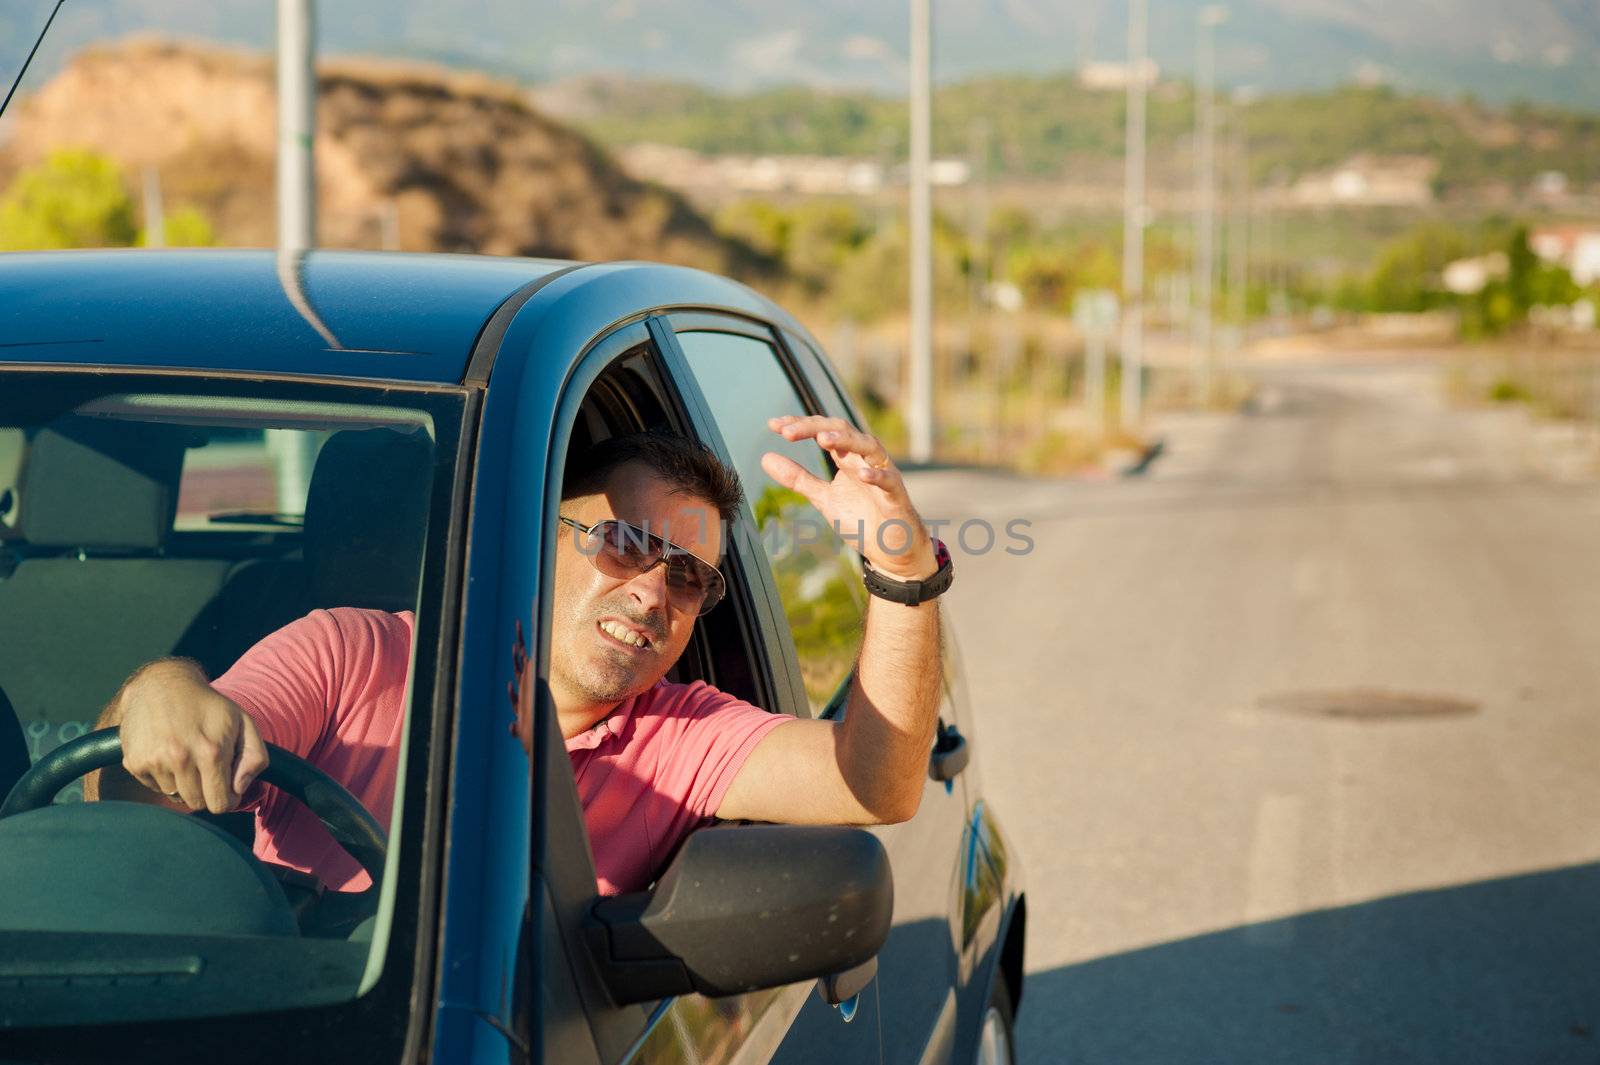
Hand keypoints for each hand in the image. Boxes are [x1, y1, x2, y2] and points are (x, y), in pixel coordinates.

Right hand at [118, 660, 269, 813]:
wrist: (161, 685)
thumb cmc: (208, 706)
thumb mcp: (243, 722)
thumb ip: (254, 757)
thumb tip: (239, 788)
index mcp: (211, 751)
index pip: (220, 804)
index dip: (228, 799)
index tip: (228, 788)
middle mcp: (180, 758)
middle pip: (198, 803)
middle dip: (207, 791)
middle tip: (207, 769)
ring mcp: (154, 761)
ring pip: (176, 796)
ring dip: (184, 784)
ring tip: (187, 756)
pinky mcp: (134, 763)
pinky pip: (155, 788)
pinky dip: (164, 777)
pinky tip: (168, 753)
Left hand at [761, 415, 935, 580]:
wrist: (891, 549)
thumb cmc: (862, 518)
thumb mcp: (823, 497)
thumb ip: (798, 479)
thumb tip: (766, 458)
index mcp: (847, 457)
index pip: (823, 431)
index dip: (800, 425)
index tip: (773, 425)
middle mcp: (864, 459)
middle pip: (842, 430)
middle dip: (815, 427)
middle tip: (787, 431)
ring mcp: (882, 474)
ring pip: (868, 446)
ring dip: (846, 440)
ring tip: (822, 440)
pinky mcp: (896, 495)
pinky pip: (888, 480)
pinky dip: (876, 475)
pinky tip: (862, 474)